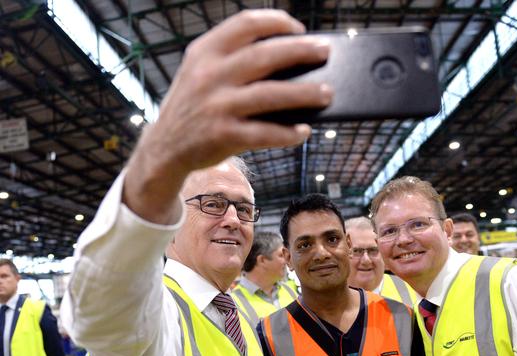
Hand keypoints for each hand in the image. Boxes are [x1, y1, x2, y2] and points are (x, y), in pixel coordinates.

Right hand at [123, 9, 331, 221]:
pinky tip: (304, 131)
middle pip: (265, 56)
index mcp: (205, 52)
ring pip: (271, 95)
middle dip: (301, 51)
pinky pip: (265, 133)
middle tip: (325, 52)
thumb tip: (290, 62)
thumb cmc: (194, 106)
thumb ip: (232, 61)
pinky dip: (288, 133)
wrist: (164, 147)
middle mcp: (209, 76)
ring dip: (305, 93)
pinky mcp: (223, 136)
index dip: (277, 22)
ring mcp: (216, 106)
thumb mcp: (200, 73)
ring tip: (327, 93)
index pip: (245, 24)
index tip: (299, 29)